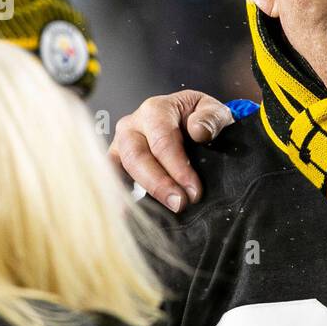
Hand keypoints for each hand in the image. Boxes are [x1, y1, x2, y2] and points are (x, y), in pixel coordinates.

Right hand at [107, 90, 234, 211]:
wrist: (188, 119)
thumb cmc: (199, 117)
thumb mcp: (214, 111)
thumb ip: (212, 119)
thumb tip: (199, 132)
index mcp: (155, 110)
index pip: (162, 141)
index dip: (177, 168)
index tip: (194, 191)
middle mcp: (132, 125)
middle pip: (137, 157)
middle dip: (159, 184)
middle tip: (180, 203)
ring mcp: (120, 144)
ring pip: (119, 168)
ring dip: (140, 192)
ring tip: (157, 212)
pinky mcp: (116, 161)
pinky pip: (112, 178)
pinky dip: (117, 196)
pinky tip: (126, 215)